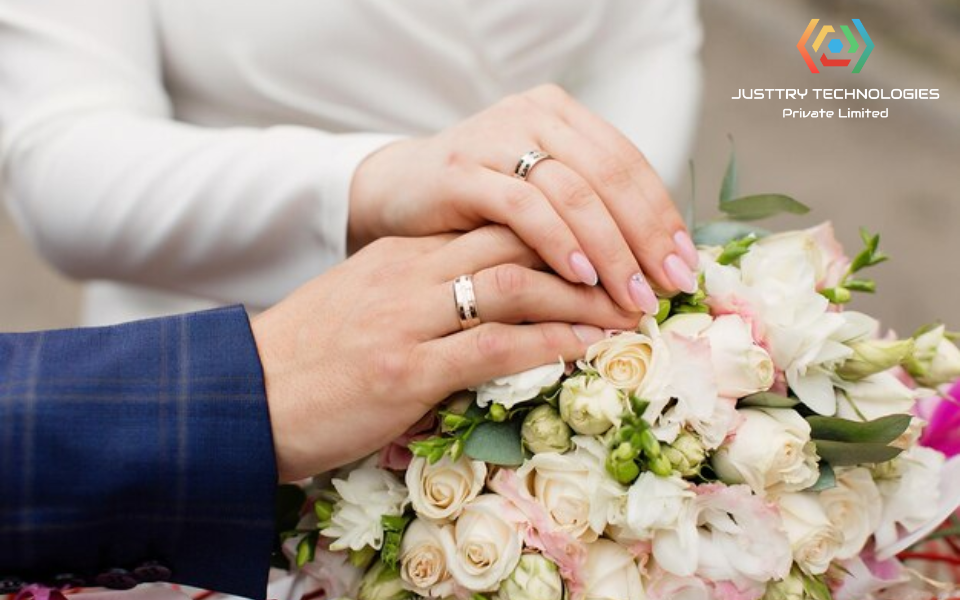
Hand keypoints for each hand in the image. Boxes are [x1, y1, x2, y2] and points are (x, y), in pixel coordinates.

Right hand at [250, 227, 638, 480]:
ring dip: (581, 297)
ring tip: (629, 310)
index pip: (497, 223)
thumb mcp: (368, 304)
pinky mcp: (402, 371)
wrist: (243, 396)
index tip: (607, 248)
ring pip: (512, 285)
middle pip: (517, 241)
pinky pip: (490, 346)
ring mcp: (406, 320)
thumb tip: (486, 301)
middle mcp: (409, 274)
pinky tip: (585, 344)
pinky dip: (546, 342)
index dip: (562, 230)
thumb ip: (423, 290)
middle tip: (638, 274)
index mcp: (403, 255)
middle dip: (587, 255)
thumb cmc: (310, 357)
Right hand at [348, 84, 698, 314]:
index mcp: (559, 115)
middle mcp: (532, 116)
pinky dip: (558, 242)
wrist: (393, 193)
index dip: (662, 214)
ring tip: (630, 294)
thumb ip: (585, 209)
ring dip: (610, 249)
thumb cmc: (473, 205)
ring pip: (574, 192)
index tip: (685, 264)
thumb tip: (654, 259)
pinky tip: (580, 276)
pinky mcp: (462, 172)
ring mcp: (495, 139)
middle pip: (610, 175)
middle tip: (669, 286)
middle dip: (647, 236)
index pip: (628, 162)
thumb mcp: (536, 196)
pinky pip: (524, 208)